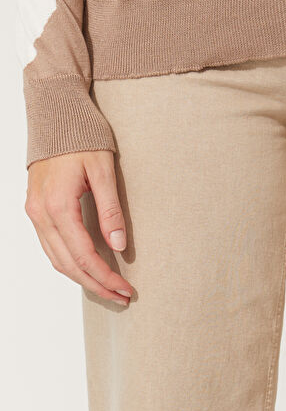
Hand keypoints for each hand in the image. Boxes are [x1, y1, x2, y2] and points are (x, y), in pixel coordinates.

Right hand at [25, 150, 132, 304]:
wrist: (56, 114)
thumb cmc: (82, 137)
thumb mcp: (104, 171)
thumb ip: (111, 210)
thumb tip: (119, 245)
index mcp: (58, 205)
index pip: (83, 255)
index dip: (105, 276)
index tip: (126, 289)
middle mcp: (40, 213)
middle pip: (67, 263)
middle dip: (95, 284)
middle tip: (121, 296)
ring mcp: (34, 211)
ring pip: (56, 258)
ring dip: (81, 276)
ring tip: (107, 287)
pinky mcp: (35, 207)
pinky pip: (50, 245)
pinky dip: (68, 261)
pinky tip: (86, 266)